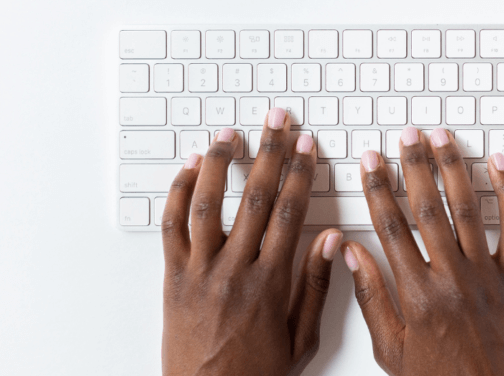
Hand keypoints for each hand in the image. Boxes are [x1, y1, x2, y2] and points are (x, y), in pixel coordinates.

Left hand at [161, 107, 341, 375]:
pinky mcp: (173, 278)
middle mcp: (234, 270)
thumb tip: (330, 240)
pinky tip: (190, 169)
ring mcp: (200, 272)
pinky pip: (173, 228)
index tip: (307, 147)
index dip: (300, 174)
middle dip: (270, 154)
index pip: (290, 214)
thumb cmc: (256, 373)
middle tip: (278, 122)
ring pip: (210, 205)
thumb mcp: (301, 337)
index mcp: (271, 283)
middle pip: (257, 199)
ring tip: (231, 134)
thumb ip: (314, 285)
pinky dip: (180, 194)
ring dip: (221, 163)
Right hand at [342, 126, 503, 375]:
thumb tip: (350, 254)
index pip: (390, 227)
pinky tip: (498, 165)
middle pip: (428, 208)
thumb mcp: (391, 348)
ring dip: (453, 167)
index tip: (371, 162)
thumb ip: (371, 297)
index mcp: (416, 295)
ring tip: (442, 137)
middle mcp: (451, 278)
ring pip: (468, 208)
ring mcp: (485, 276)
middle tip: (406, 135)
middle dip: (414, 165)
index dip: (378, 188)